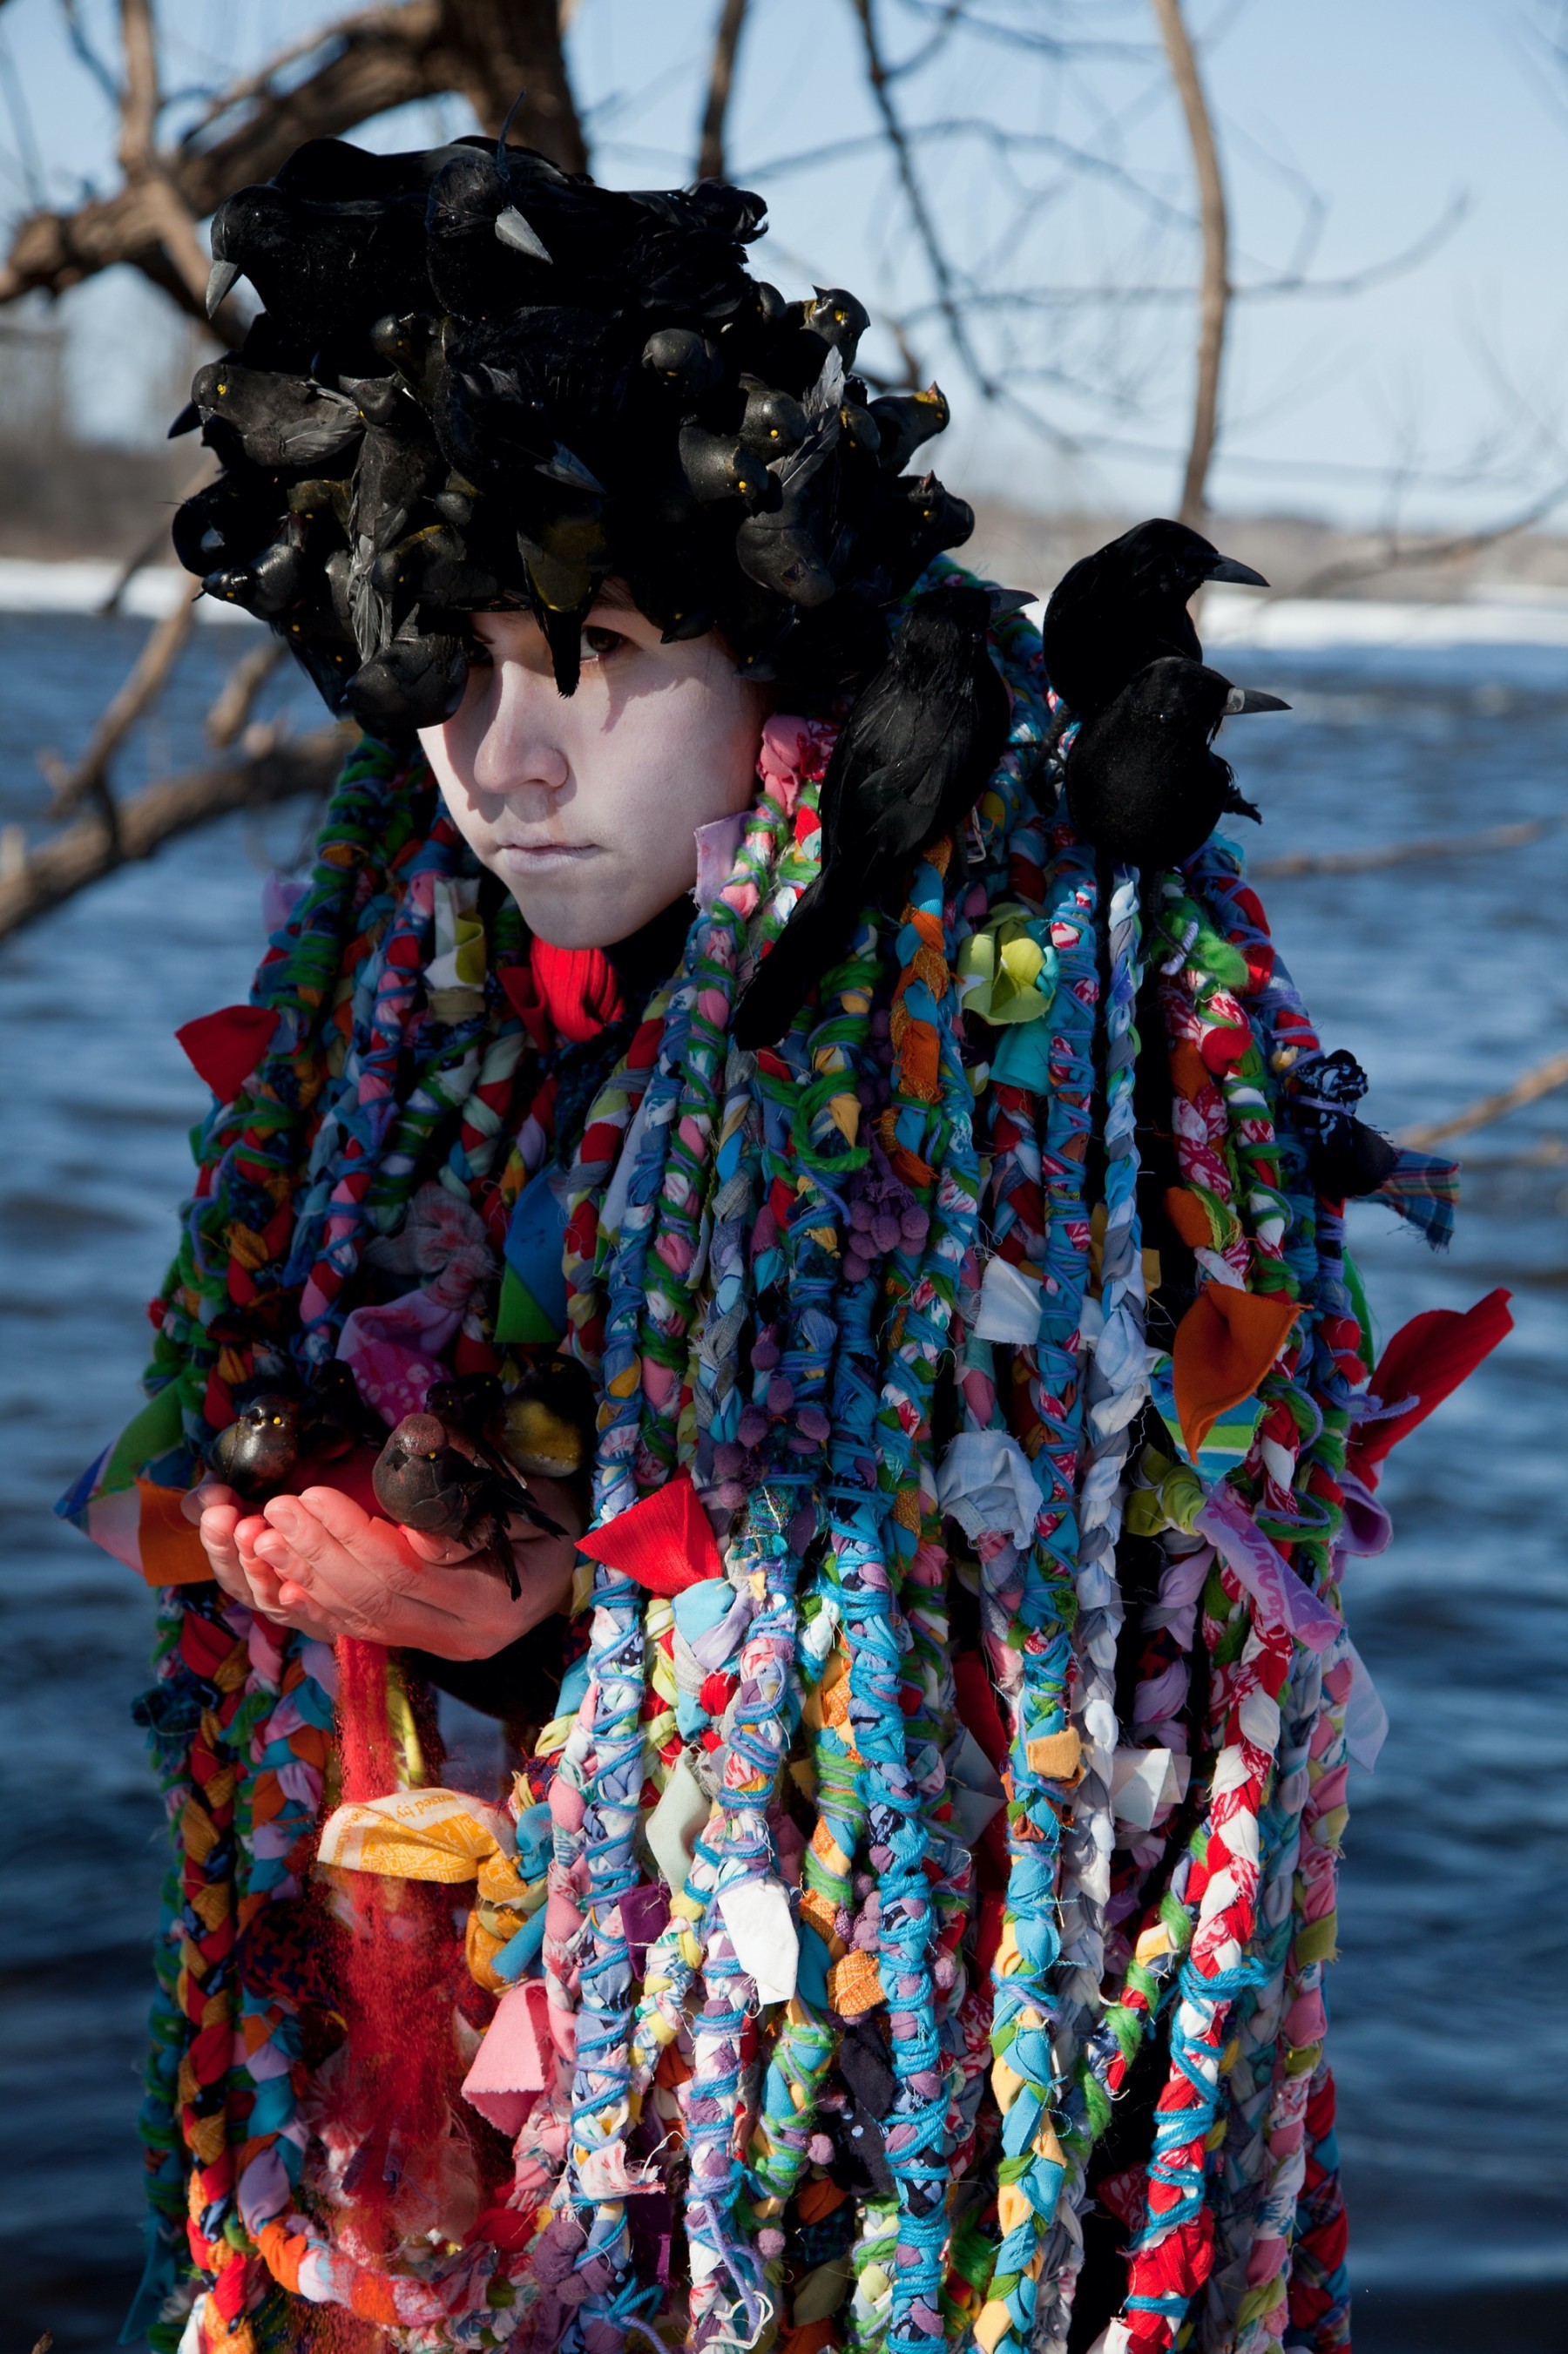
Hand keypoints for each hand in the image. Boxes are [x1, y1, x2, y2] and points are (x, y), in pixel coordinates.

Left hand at [183, 1476, 582, 1657]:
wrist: (573, 1564)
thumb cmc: (557, 1520)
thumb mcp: (538, 1504)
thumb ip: (483, 1510)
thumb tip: (419, 1517)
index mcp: (493, 1603)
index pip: (407, 1572)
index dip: (354, 1536)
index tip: (315, 1494)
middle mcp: (462, 1638)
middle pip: (372, 1597)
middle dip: (317, 1550)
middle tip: (278, 1507)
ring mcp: (439, 1647)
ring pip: (358, 1617)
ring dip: (305, 1575)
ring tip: (265, 1535)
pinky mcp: (419, 1644)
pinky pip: (357, 1630)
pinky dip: (315, 1605)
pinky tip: (280, 1578)